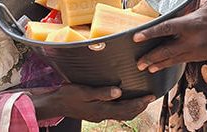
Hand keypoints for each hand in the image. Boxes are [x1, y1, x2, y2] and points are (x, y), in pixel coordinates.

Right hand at [32, 84, 153, 122]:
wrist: (55, 103)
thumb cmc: (69, 94)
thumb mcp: (84, 91)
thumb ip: (102, 92)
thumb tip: (119, 92)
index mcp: (101, 109)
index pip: (126, 108)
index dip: (140, 103)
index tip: (150, 96)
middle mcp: (102, 114)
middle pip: (127, 114)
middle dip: (140, 106)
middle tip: (150, 98)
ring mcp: (99, 115)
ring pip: (122, 115)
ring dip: (134, 109)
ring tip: (142, 100)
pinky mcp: (96, 113)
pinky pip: (115, 113)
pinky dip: (125, 108)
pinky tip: (125, 101)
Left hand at [133, 0, 206, 72]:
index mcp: (194, 22)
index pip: (166, 29)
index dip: (149, 34)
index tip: (136, 37)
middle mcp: (195, 39)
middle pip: (167, 51)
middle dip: (151, 57)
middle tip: (137, 62)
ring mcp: (201, 50)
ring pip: (176, 59)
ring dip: (160, 64)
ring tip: (147, 67)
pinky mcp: (206, 55)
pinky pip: (186, 60)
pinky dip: (174, 63)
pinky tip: (168, 64)